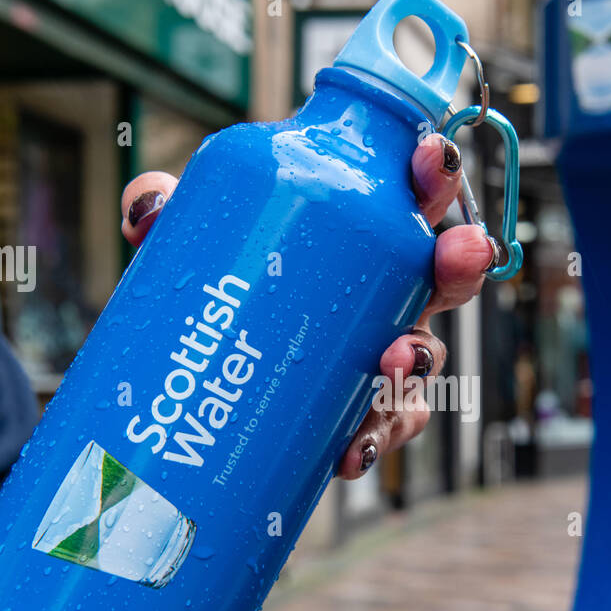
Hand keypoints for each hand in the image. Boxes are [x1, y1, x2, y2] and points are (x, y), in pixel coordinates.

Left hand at [120, 134, 493, 480]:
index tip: (427, 159)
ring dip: (418, 358)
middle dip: (461, 261)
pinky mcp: (353, 420)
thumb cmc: (214, 296)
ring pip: (421, 362)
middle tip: (459, 251)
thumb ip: (163, 215)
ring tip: (394, 360)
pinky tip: (351, 451)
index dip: (433, 175)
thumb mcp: (185, 250)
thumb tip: (149, 206)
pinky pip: (381, 433)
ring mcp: (373, 363)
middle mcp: (380, 300)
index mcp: (355, 241)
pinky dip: (371, 442)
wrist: (191, 386)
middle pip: (441, 278)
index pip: (407, 199)